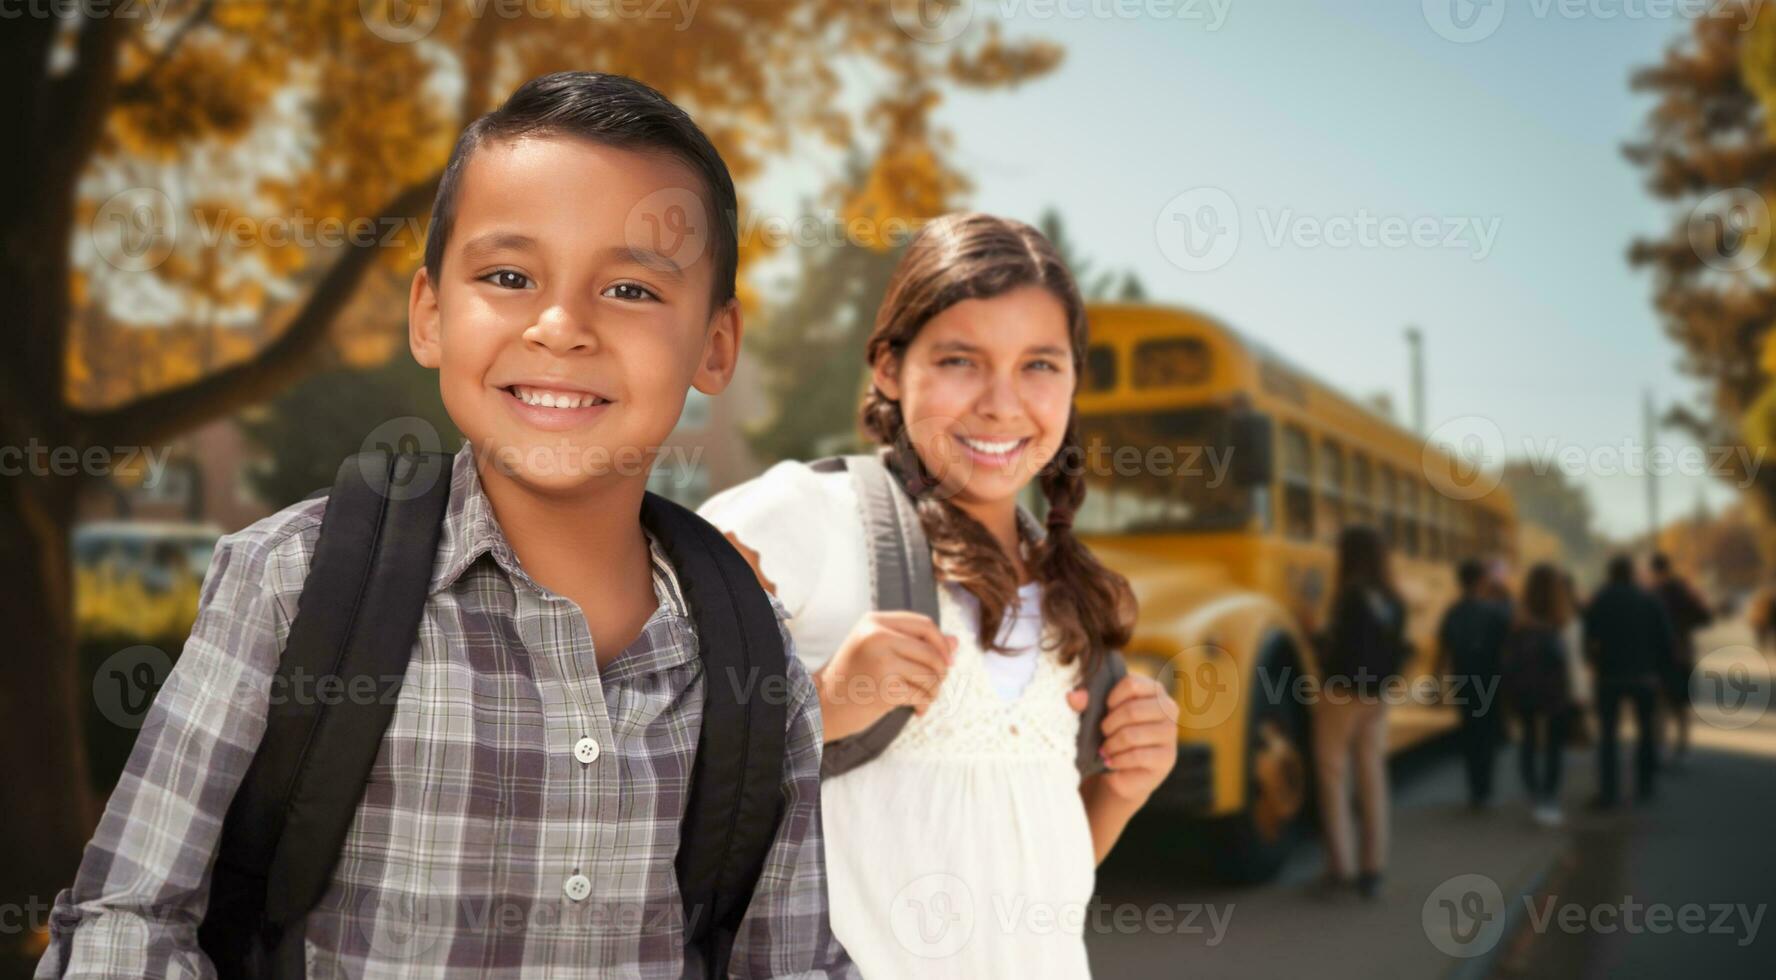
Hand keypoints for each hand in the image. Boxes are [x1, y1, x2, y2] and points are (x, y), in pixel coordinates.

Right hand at [816, 611, 956, 741]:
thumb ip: (916, 644)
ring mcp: (881, 661)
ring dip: (934, 691)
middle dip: (941, 672)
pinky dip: (925, 704)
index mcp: (875, 622)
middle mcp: (877, 636)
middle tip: (935, 685)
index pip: (925, 624)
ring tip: (925, 698)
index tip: (946, 662)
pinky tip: (918, 710)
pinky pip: (921, 694)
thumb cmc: (854, 677)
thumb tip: (957, 642)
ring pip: (930, 674)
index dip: (941, 643)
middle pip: (931, 651)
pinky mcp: (884, 688)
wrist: (822, 704)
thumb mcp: (879, 651)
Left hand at [1075, 673, 1177, 803]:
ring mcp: (1170, 733)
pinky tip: (1110, 762)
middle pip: (1132, 710)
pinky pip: (1137, 756)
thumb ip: (1085, 703)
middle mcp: (1168, 708)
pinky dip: (1118, 760)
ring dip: (1111, 744)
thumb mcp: (1097, 716)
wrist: (1122, 771)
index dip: (1112, 698)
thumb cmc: (1112, 735)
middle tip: (1102, 733)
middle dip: (1109, 724)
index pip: (1132, 684)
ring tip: (1104, 749)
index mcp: (1153, 690)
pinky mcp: (1167, 757)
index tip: (1104, 709)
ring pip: (1132, 735)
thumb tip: (1072, 696)